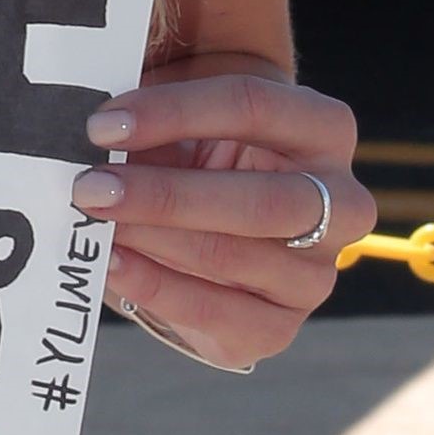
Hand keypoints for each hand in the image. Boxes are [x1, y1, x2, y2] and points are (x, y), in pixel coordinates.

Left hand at [71, 64, 372, 374]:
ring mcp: (316, 275)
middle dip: (166, 194)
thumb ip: (152, 110)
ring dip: (152, 239)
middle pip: (263, 200)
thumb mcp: (183, 118)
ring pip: (235, 257)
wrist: (209, 225)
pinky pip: (216, 314)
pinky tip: (109, 263)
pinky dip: (154, 287)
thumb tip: (96, 123)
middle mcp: (343, 205)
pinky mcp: (278, 328)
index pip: (256, 107)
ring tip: (90, 221)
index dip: (175, 113)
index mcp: (325, 129)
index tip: (102, 124)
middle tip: (90, 185)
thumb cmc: (193, 152)